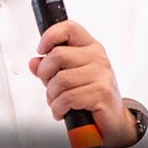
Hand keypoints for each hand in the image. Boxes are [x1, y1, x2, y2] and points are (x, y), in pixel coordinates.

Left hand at [28, 21, 137, 147]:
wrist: (113, 119)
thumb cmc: (91, 95)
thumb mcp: (69, 76)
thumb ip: (50, 67)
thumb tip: (34, 62)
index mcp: (90, 47)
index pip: (69, 28)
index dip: (50, 36)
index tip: (41, 50)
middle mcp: (97, 57)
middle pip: (57, 55)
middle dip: (45, 74)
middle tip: (49, 85)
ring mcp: (101, 74)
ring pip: (60, 79)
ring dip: (52, 96)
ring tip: (57, 101)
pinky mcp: (101, 93)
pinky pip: (67, 98)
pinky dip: (58, 108)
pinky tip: (62, 111)